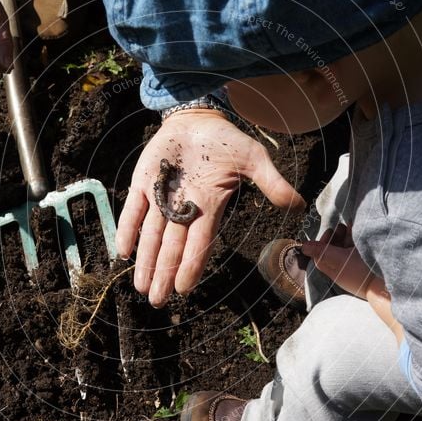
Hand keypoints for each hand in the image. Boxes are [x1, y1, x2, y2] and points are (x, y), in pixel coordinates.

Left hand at [117, 109, 305, 306]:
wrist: (197, 119)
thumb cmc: (226, 142)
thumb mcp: (253, 159)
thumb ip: (271, 182)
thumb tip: (298, 205)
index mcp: (208, 206)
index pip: (199, 242)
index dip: (191, 265)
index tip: (183, 289)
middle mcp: (183, 208)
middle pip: (171, 246)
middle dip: (163, 273)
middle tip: (156, 300)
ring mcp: (161, 196)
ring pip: (150, 234)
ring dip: (145, 260)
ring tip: (140, 286)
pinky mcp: (143, 182)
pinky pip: (133, 209)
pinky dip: (127, 228)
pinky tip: (122, 251)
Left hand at [301, 225, 374, 298]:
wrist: (385, 286)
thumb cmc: (358, 271)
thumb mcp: (338, 259)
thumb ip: (320, 251)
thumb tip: (303, 246)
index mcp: (333, 269)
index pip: (321, 255)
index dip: (322, 242)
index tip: (330, 231)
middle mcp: (343, 268)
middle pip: (334, 250)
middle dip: (336, 237)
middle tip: (341, 227)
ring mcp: (356, 267)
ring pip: (347, 249)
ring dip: (346, 236)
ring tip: (350, 225)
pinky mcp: (368, 263)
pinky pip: (359, 250)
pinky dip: (357, 239)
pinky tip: (360, 230)